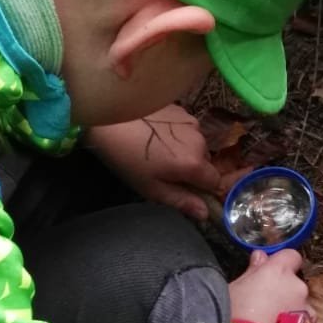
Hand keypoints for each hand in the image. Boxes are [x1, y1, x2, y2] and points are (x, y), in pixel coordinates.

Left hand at [89, 106, 221, 220]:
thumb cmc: (127, 160)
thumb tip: (204, 213)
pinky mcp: (180, 109)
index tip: (184, 189)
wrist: (107, 121)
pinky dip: (177, 135)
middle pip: (205, 162)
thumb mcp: (151, 188)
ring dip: (184, 151)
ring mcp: (191, 121)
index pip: (215, 182)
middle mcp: (199, 140)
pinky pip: (186, 129)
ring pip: (196, 144)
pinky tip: (155, 134)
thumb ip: (181, 201)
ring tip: (156, 151)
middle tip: (163, 171)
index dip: (202, 189)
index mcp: (195, 163)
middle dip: (191, 169)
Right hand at [229, 250, 308, 322]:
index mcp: (279, 271)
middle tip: (265, 305)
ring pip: (300, 305)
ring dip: (290, 310)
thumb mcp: (236, 288)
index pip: (291, 256)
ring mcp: (306, 309)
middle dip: (284, 291)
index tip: (270, 273)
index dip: (282, 264)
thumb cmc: (234, 314)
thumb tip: (260, 256)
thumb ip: (253, 271)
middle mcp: (297, 286)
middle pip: (295, 283)